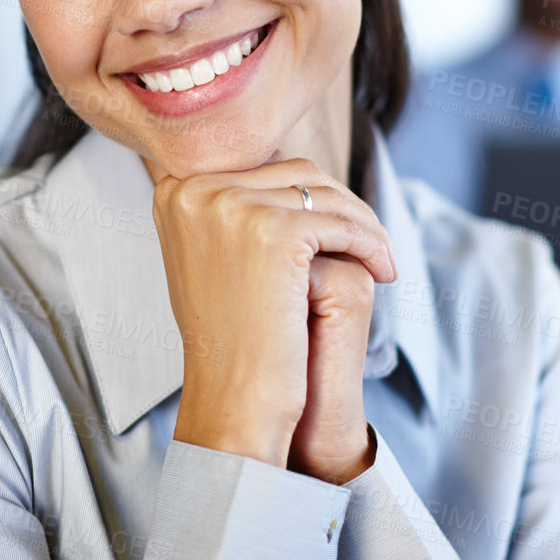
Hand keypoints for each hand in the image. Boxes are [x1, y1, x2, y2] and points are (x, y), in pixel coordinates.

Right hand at [151, 156, 394, 469]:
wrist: (232, 398)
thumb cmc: (228, 336)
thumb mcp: (210, 256)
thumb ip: (229, 208)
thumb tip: (276, 161)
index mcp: (176, 190)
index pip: (260, 166)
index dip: (304, 194)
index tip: (333, 221)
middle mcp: (194, 190)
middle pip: (293, 172)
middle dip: (339, 205)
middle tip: (367, 240)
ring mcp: (230, 207)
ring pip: (322, 194)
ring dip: (361, 223)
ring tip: (379, 257)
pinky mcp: (272, 231)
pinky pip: (342, 224)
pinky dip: (370, 244)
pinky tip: (382, 271)